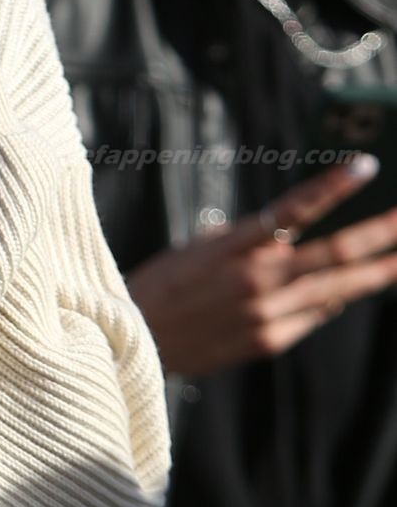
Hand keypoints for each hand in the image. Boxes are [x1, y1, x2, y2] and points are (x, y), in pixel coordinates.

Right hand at [125, 155, 396, 377]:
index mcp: (234, 247)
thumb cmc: (164, 285)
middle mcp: (255, 280)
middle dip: (379, 236)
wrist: (133, 339)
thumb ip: (251, 242)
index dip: (333, 186)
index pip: (293, 208)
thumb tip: (300, 243)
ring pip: (337, 289)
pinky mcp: (268, 341)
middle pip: (333, 254)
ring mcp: (266, 314)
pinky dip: (334, 298)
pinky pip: (314, 315)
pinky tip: (354, 287)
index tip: (367, 166)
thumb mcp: (199, 249)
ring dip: (376, 272)